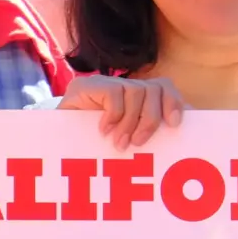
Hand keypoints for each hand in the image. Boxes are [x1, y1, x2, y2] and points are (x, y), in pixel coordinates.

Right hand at [57, 74, 184, 148]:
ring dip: (130, 122)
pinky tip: (104, 130)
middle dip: (151, 118)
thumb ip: (151, 138)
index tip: (174, 124)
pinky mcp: (86, 86)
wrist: (55, 149)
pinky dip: (114, 114)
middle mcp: (123, 88)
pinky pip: (113, 92)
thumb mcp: (130, 145)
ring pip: (136, 91)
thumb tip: (182, 140)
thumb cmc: (97, 154)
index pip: (164, 88)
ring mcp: (105, 84)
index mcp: (137, 100)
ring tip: (119, 143)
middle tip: (139, 143)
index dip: (173, 102)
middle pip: (154, 89)